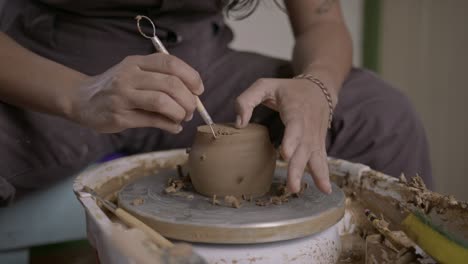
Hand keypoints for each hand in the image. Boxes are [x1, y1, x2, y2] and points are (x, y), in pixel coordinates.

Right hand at [68, 53, 202, 132]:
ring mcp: (123, 96)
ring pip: (162, 101)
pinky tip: (174, 127)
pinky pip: (152, 120)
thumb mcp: (134, 73)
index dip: (191, 76)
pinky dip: (169, 125)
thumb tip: (193, 96)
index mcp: (137, 62)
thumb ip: (160, 80)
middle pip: (170, 84)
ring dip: (179, 112)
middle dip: (188, 99)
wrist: (81, 99)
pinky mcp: (119, 116)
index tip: (199, 89)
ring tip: (182, 118)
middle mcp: (129, 76)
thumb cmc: (116, 87)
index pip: (170, 63)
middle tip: (192, 110)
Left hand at [235, 78, 333, 193]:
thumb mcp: (264, 85)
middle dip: (298, 167)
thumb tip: (239, 124)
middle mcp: (308, 125)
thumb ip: (246, 100)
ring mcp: (315, 135)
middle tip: (293, 186)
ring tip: (321, 190)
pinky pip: (322, 158)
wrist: (319, 88)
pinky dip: (324, 173)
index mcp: (295, 109)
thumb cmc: (287, 89)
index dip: (291, 140)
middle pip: (304, 147)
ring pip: (315, 155)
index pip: (295, 126)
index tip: (286, 155)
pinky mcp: (319, 143)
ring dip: (316, 174)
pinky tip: (326, 190)